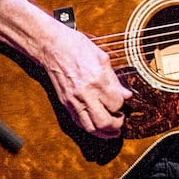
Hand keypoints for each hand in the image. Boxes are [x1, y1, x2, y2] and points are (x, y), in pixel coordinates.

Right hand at [36, 18, 133, 137]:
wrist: (52, 47)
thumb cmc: (77, 47)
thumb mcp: (102, 58)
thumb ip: (115, 80)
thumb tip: (126, 94)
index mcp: (97, 80)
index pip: (116, 104)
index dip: (122, 105)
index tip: (123, 101)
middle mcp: (85, 93)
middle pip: (104, 122)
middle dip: (116, 125)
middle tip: (121, 120)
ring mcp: (73, 100)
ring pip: (90, 127)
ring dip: (104, 132)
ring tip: (112, 129)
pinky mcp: (65, 103)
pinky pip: (79, 122)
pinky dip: (90, 127)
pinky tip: (97, 124)